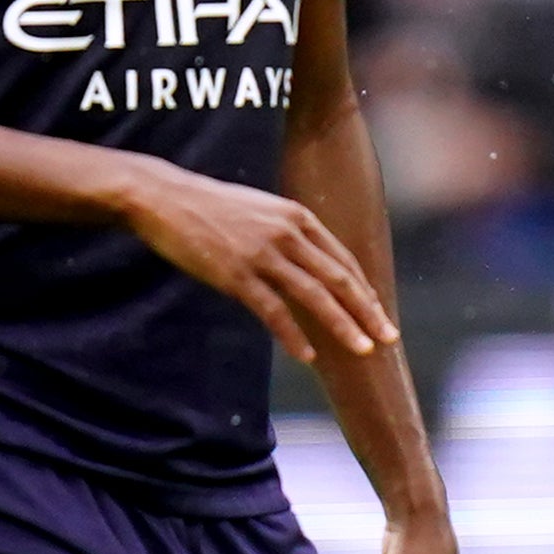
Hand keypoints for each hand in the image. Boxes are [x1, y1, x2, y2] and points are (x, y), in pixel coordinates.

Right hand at [125, 163, 398, 360]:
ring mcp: (261, 254)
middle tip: (389, 337)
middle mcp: (286, 233)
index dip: (364, 291)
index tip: (378, 314)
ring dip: (342, 326)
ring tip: (363, 350)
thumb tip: (311, 264)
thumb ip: (289, 234)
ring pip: (314, 295)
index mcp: (297, 217)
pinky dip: (292, 335)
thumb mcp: (261, 211)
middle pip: (338, 279)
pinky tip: (306, 355)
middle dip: (368, 311)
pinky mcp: (235, 274)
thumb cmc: (211, 207)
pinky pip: (272, 310)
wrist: (165, 198)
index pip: (343, 260)